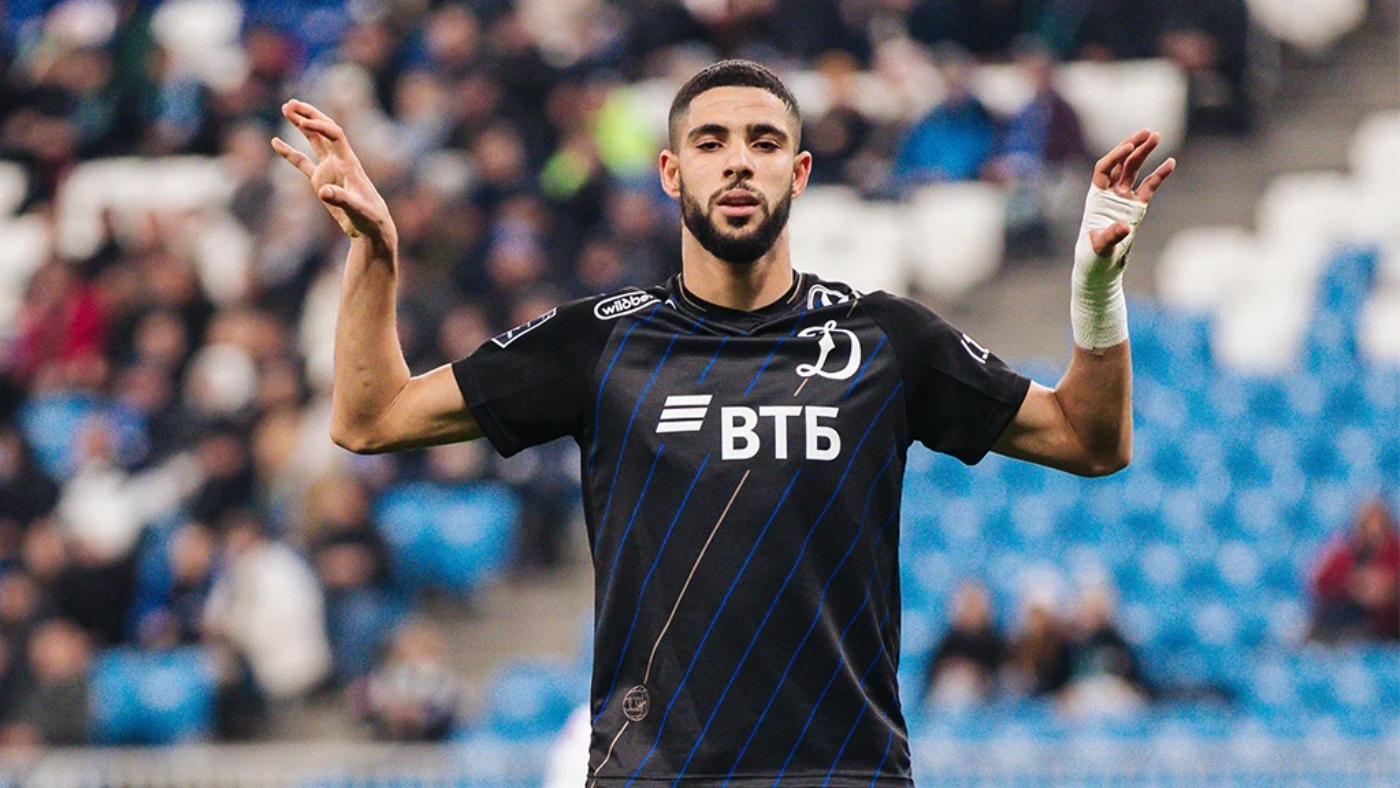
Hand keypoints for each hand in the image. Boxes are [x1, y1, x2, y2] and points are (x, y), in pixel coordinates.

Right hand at [271, 100, 394, 247]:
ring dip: (302, 125)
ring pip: (314, 141)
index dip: (320, 126)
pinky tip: (276, 142)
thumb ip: (341, 199)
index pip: (334, 135)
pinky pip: (302, 162)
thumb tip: (323, 192)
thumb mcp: (356, 210)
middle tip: (290, 103)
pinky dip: (289, 153)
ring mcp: (329, 170)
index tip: (303, 123)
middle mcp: (339, 162)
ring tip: (286, 108)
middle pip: (324, 131)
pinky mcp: (321, 180)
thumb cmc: (369, 218)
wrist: (372, 229)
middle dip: (309, 115)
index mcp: (349, 163)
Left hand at [1088, 130, 1174, 255]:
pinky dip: (1159, 174)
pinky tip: (1171, 162)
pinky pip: (1149, 186)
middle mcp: (1110, 193)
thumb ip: (1112, 234)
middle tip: (1148, 132)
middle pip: (1121, 163)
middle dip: (1133, 146)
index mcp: (1097, 196)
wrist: (1099, 265)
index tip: (1129, 145)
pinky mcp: (1136, 206)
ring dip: (1144, 152)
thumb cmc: (1094, 254)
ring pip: (1134, 169)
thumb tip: (1125, 227)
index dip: (1115, 155)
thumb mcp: (1101, 245)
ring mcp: (1123, 197)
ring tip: (1156, 136)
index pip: (1104, 168)